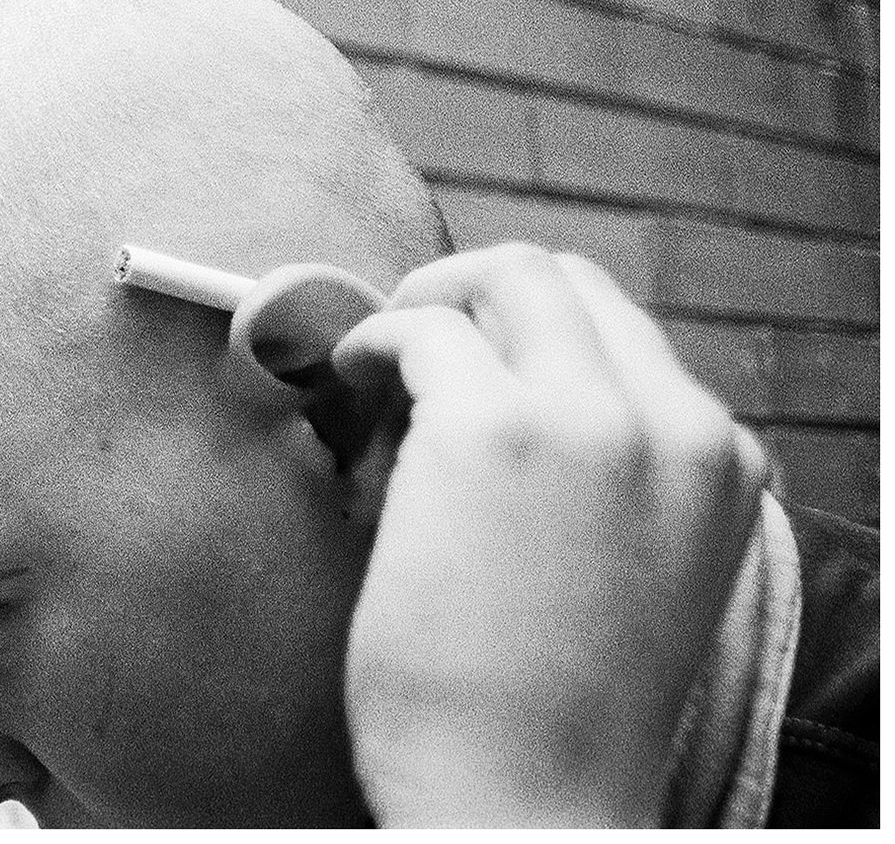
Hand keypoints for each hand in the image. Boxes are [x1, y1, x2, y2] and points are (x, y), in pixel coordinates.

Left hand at [331, 245, 768, 827]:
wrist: (523, 800)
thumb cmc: (548, 705)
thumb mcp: (629, 567)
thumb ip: (608, 472)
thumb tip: (497, 382)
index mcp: (719, 461)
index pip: (620, 327)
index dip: (526, 332)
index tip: (465, 363)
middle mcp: (672, 424)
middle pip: (560, 277)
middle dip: (470, 292)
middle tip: (407, 342)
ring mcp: (588, 418)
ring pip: (500, 275)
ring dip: (424, 305)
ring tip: (374, 366)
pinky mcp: (492, 428)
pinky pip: (420, 330)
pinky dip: (371, 343)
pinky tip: (346, 387)